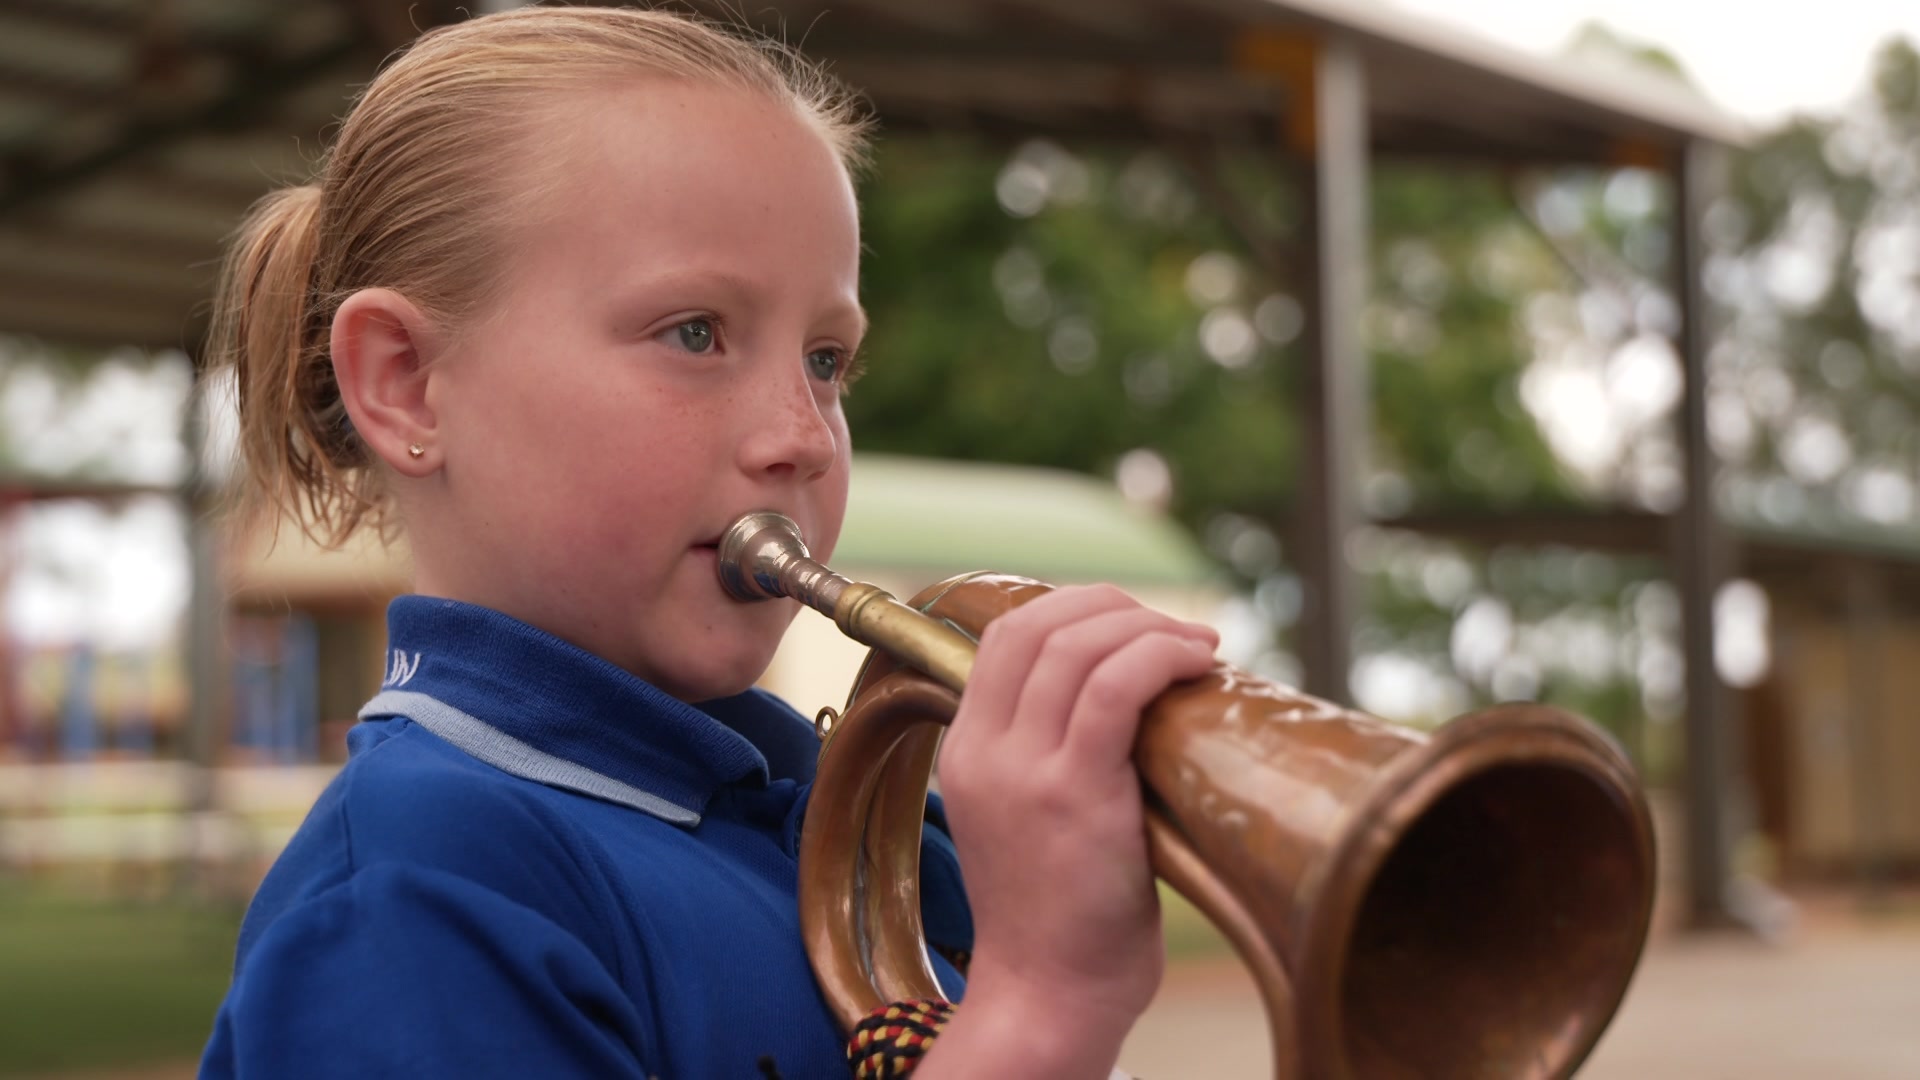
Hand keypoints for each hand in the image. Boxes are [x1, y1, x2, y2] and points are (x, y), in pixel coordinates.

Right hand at [931, 585, 1217, 1071]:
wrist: (1050, 994)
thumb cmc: (1058, 916)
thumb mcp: (1019, 817)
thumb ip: (1040, 755)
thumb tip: (1117, 692)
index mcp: (964, 751)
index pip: (1003, 636)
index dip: (1069, 608)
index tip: (1127, 624)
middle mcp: (984, 751)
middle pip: (1038, 625)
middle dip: (1114, 606)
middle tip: (1172, 628)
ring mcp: (1025, 771)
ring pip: (1079, 646)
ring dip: (1150, 627)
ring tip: (1197, 644)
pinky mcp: (1075, 795)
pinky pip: (1115, 689)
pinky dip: (1160, 658)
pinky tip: (1198, 665)